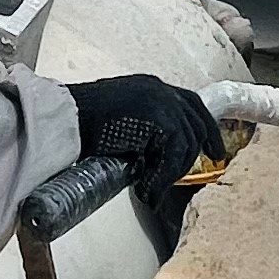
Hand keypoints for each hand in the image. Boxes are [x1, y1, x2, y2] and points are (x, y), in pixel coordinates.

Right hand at [69, 73, 228, 196]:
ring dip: (173, 172)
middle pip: (197, 118)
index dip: (205, 126)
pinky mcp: (160, 117)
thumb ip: (143, 132)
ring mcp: (161, 100)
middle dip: (205, 145)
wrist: (66, 120)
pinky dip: (164, 177)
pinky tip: (148, 191)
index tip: (212, 147)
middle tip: (210, 165)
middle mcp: (159, 89)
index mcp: (150, 87)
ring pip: (187, 141)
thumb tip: (156, 159)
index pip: (190, 103)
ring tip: (152, 190)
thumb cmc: (81, 125)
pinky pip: (175, 153)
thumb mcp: (120, 122)